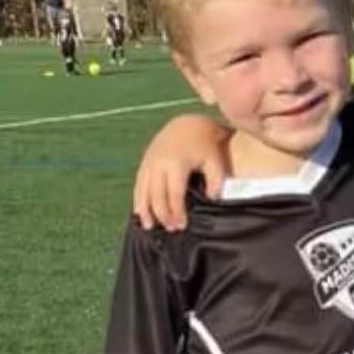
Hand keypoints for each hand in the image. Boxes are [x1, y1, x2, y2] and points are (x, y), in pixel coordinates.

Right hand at [133, 116, 230, 231]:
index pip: (174, 194)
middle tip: (171, 230)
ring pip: (143, 191)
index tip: (181, 225)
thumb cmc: (205, 145)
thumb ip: (215, 182)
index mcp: (176, 163)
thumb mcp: (214, 161)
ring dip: (146, 210)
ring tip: (149, 227)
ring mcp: (149, 162)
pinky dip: (138, 199)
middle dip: (163, 215)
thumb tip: (211, 200)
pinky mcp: (144, 162)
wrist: (187, 124)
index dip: (176, 212)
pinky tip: (139, 213)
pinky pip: (138, 184)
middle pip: (156, 195)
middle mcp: (159, 163)